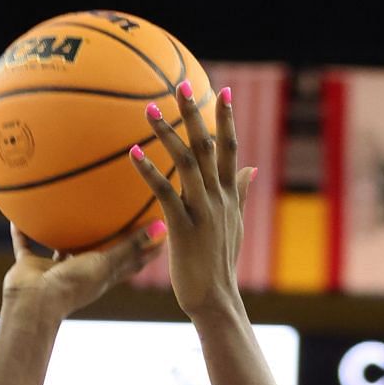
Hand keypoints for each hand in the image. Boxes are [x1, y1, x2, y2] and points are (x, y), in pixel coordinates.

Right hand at [4, 218, 162, 318]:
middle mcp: (80, 272)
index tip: (159, 226)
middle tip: (117, 207)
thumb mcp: (106, 263)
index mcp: (102, 276)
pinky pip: (25, 243)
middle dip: (108, 234)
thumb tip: (163, 226)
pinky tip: (19, 210)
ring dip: (64, 230)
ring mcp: (54, 270)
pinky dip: (22, 230)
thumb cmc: (73, 286)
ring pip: (62, 245)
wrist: (34, 305)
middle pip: (98, 250)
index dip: (146, 247)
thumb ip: (131, 245)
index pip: (130, 261)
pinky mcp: (30, 267)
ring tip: (68, 203)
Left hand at [130, 85, 253, 321]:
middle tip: (182, 84)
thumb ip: (240, 192)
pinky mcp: (184, 227)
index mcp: (229, 195)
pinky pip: (164, 193)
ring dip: (167, 133)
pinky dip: (149, 172)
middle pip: (207, 146)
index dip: (228, 119)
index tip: (224, 91)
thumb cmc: (220, 264)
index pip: (230, 149)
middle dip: (195, 114)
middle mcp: (218, 198)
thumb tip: (252, 167)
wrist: (216, 300)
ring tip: (149, 110)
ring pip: (186, 163)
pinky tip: (132, 154)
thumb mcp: (235, 225)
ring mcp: (202, 211)